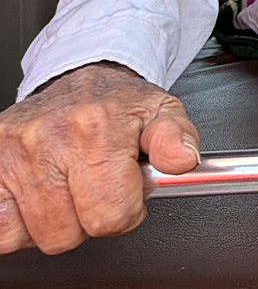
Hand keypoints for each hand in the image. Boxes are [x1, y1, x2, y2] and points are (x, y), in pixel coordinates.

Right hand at [0, 62, 199, 254]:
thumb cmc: (119, 103)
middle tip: (98, 189)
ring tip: (71, 189)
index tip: (129, 194)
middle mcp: (49, 139)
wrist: (78, 79)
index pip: (110, 214)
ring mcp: (12, 153)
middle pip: (67, 232)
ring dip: (56, 222)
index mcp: (96, 128)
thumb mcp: (162, 112)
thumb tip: (182, 161)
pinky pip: (0, 228)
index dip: (127, 212)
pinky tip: (38, 199)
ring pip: (34, 234)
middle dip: (90, 219)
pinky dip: (17, 223)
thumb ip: (178, 139)